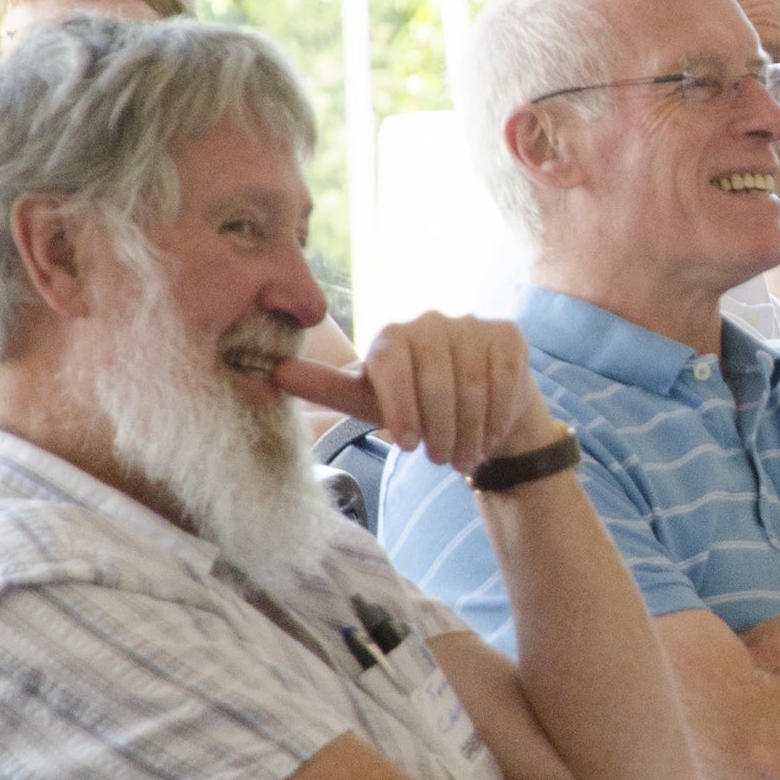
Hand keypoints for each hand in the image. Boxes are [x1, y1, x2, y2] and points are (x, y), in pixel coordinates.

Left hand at [271, 312, 558, 473]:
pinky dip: (497, 416)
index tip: (404, 445)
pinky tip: (490, 434)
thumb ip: (326, 388)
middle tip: (439, 459)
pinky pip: (504, 380)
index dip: (400, 410)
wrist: (477, 403)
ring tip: (463, 456)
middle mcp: (430, 320)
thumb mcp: (369, 403)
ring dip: (469, 432)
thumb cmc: (416, 406)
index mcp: (391, 335)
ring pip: (473, 387)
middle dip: (439, 432)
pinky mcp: (507, 334)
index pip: (393, 369)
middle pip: (437, 385)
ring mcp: (471, 324)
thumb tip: (272, 372)